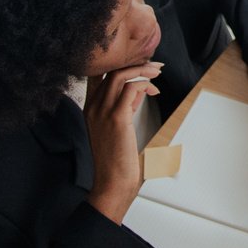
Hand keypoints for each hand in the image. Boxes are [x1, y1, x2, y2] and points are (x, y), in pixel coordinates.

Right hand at [84, 61, 161, 222]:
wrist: (112, 184)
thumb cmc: (117, 160)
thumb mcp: (119, 127)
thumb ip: (126, 106)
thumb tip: (140, 89)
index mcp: (90, 108)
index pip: (98, 74)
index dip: (119, 63)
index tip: (140, 63)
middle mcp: (92, 107)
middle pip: (110, 70)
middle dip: (135, 62)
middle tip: (155, 65)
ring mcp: (102, 112)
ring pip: (120, 74)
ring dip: (142, 69)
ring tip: (157, 72)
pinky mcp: (116, 118)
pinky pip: (131, 88)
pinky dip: (145, 84)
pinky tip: (154, 91)